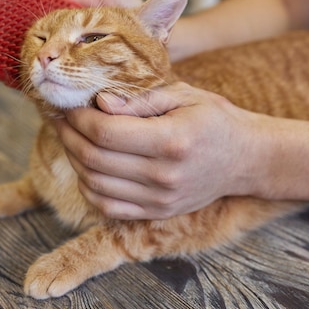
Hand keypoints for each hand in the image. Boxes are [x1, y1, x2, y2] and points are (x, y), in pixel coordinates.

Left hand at [55, 83, 263, 219]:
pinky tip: (88, 167)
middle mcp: (163, 175)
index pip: (106, 132)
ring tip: (72, 139)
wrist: (246, 159)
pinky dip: (89, 188)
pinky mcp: (158, 212)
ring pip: (95, 185)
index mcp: (171, 141)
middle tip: (63, 119)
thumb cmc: (215, 120)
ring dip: (74, 160)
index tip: (71, 105)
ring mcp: (160, 199)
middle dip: (69, 135)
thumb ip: (140, 100)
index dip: (79, 117)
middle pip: (94, 159)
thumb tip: (99, 104)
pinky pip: (108, 207)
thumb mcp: (184, 96)